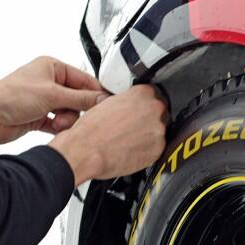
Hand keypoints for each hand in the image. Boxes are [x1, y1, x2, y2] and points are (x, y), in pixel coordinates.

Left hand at [0, 56, 109, 144]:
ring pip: (69, 112)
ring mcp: (43, 100)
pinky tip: (55, 129)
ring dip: (66, 120)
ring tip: (58, 124)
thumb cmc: (11, 96)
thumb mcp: (52, 94)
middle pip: (77, 98)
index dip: (94, 92)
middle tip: (72, 115)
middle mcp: (48, 82)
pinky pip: (58, 123)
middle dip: (75, 109)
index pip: (83, 79)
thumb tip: (101, 98)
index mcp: (51, 67)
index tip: (105, 103)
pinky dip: (59, 128)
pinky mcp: (38, 117)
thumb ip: (80, 98)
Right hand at [49, 84, 168, 185]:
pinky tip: (130, 150)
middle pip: (159, 112)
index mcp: (142, 93)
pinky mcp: (157, 151)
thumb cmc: (91, 129)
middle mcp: (154, 109)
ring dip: (148, 135)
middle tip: (132, 126)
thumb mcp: (107, 103)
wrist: (86, 151)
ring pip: (158, 131)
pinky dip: (146, 150)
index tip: (139, 109)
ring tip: (128, 140)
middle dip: (148, 119)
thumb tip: (129, 105)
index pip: (153, 93)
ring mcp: (158, 131)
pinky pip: (156, 148)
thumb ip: (125, 101)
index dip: (144, 103)